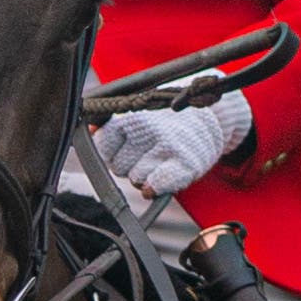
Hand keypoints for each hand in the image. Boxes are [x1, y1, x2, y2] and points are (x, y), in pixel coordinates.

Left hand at [94, 92, 249, 205]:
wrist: (213, 115)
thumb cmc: (168, 119)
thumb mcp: (139, 113)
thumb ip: (111, 122)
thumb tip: (88, 130)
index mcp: (132, 115)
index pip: (104, 145)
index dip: (112, 152)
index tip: (124, 147)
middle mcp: (148, 130)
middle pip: (118, 166)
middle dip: (129, 164)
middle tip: (145, 154)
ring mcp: (167, 146)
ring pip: (135, 178)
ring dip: (143, 176)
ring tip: (158, 161)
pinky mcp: (186, 163)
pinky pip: (156, 185)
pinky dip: (154, 188)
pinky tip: (158, 182)